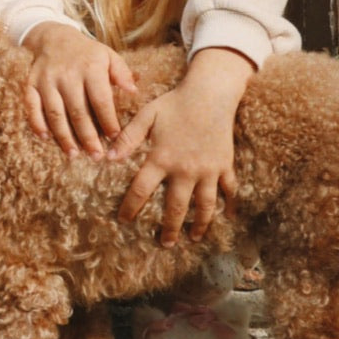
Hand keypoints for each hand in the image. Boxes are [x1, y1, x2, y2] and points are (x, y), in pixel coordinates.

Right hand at [21, 22, 135, 156]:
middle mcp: (67, 75)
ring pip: (55, 114)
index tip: (115, 138)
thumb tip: (134, 90)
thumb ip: (122, 73)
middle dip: (88, 137)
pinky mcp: (31, 84)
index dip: (108, 121)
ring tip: (74, 154)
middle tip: (96, 156)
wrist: (54, 37)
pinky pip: (32, 107)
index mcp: (90, 68)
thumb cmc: (86, 53)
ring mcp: (46, 80)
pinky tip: (45, 138)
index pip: (101, 100)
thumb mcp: (108, 55)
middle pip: (78, 112)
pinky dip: (37, 123)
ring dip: (64, 136)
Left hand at [115, 48, 251, 245]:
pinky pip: (230, 190)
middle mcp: (185, 170)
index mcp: (161, 158)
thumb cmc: (174, 103)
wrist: (210, 94)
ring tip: (193, 238)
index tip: (123, 221)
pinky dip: (231, 204)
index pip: (141, 190)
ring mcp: (208, 170)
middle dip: (169, 228)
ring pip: (205, 205)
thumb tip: (107, 158)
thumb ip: (126, 138)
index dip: (131, 207)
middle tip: (165, 244)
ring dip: (200, 224)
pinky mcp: (225, 165)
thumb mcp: (146, 116)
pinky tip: (230, 217)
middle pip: (176, 207)